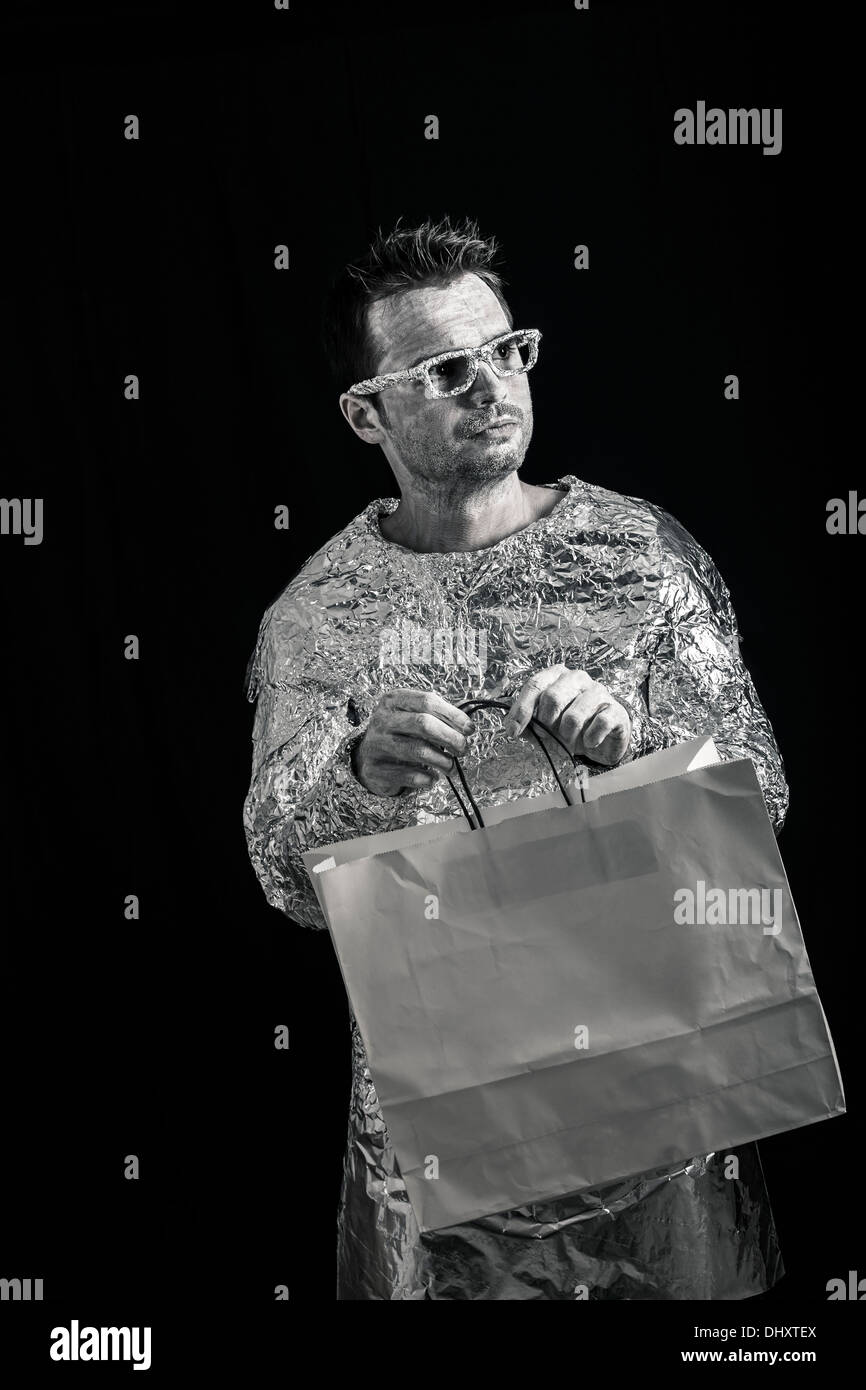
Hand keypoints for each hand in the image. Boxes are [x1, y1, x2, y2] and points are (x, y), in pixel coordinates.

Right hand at [352, 689, 474, 796]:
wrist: (368, 757)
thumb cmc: (399, 734)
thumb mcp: (412, 716)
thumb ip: (438, 716)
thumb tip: (467, 726)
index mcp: (393, 700)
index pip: (428, 701)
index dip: (453, 715)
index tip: (469, 729)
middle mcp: (382, 719)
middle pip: (424, 724)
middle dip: (450, 738)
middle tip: (462, 749)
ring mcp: (376, 744)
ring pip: (418, 751)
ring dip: (443, 761)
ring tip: (451, 766)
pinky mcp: (375, 769)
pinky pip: (410, 775)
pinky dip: (427, 778)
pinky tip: (432, 778)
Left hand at [503, 664, 630, 766]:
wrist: (604, 737)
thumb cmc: (570, 727)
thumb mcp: (545, 725)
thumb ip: (527, 724)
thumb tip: (510, 727)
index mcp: (556, 676)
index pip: (534, 684)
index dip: (521, 710)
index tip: (512, 731)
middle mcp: (577, 678)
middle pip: (552, 697)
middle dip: (545, 724)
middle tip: (547, 737)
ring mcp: (598, 692)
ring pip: (574, 716)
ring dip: (567, 736)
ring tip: (569, 741)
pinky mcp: (615, 709)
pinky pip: (599, 724)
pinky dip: (590, 739)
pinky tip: (589, 742)